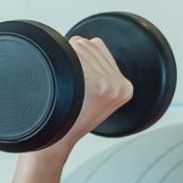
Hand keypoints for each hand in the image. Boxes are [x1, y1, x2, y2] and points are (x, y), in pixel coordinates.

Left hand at [53, 35, 134, 151]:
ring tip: (64, 85)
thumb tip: (85, 42)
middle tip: (67, 85)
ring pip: (80, 47)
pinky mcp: (97, 86)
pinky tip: (61, 83)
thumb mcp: (96, 98)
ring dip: (66, 59)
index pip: (98, 45)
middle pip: (88, 44)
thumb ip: (100, 72)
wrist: (57, 140)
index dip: (79, 57)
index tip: (75, 79)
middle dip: (73, 57)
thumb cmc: (70, 117)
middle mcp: (120, 85)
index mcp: (125, 87)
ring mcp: (110, 85)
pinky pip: (73, 57)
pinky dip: (62, 63)